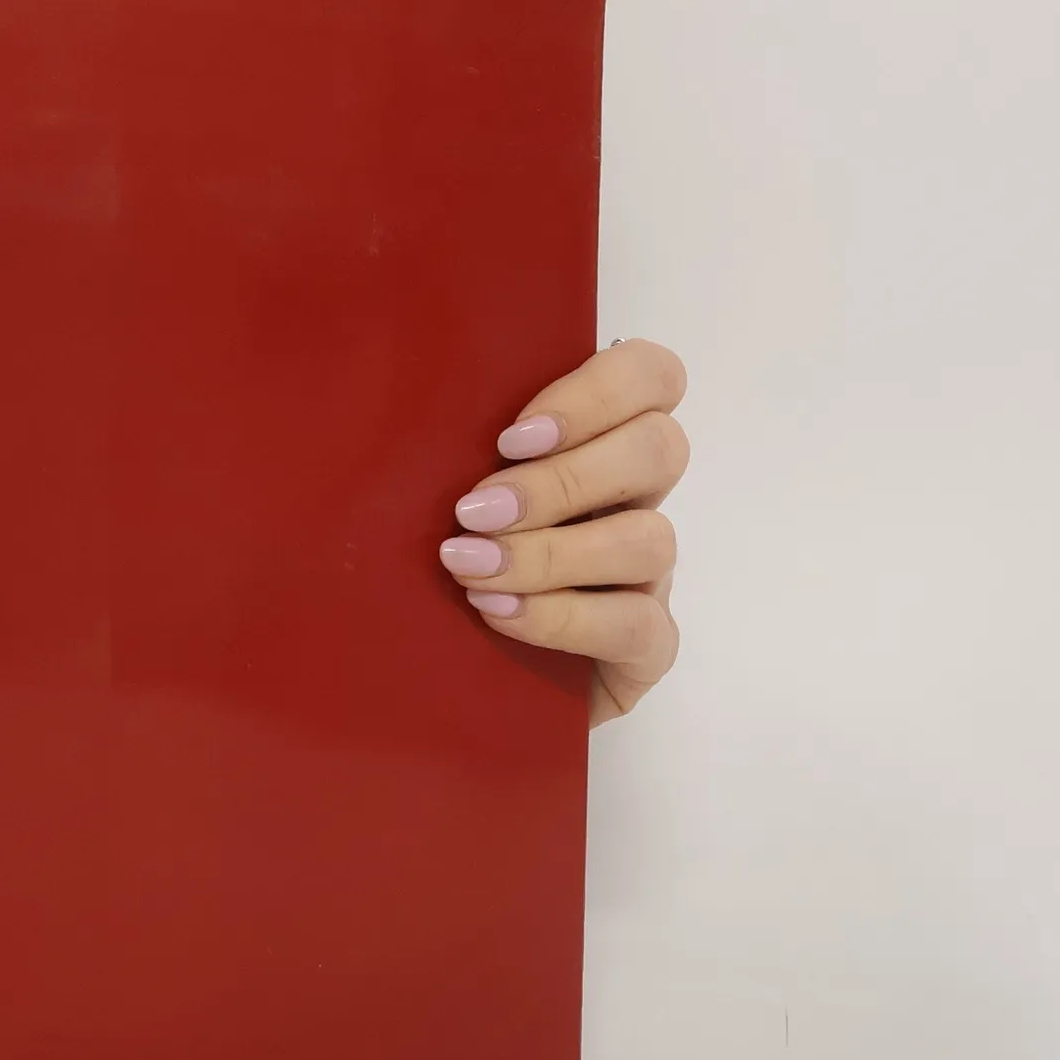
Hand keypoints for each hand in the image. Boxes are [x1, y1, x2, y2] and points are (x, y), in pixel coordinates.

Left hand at [438, 339, 687, 726]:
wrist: (447, 683)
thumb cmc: (437, 571)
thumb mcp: (439, 497)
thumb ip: (450, 451)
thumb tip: (400, 413)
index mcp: (595, 443)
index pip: (650, 376)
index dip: (597, 392)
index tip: (512, 436)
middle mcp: (633, 501)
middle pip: (660, 448)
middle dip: (562, 478)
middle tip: (474, 510)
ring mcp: (647, 576)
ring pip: (651, 538)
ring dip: (552, 551)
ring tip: (471, 567)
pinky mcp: (645, 647)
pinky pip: (636, 624)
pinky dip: (561, 617)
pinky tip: (499, 613)